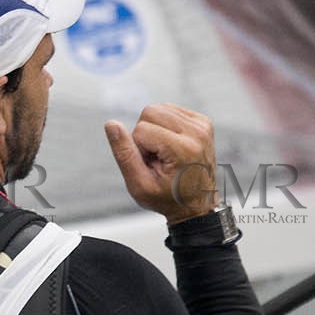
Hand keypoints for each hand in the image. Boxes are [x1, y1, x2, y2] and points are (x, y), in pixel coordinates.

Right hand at [103, 104, 218, 224]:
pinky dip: (165, 126)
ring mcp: (203, 125)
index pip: (141, 129)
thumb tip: (111, 124)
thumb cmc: (166, 199)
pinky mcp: (204, 122)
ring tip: (165, 153)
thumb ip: (124, 153)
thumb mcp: (139, 184)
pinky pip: (171, 110)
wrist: (196, 205)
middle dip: (145, 135)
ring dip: (155, 130)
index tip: (153, 167)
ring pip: (160, 108)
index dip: (139, 149)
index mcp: (183, 149)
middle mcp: (197, 132)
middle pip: (151, 111)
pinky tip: (171, 145)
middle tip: (157, 159)